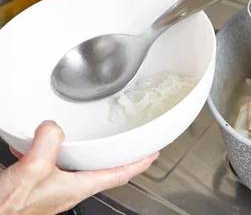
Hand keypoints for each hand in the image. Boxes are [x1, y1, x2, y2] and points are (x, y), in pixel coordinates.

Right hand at [0, 121, 158, 213]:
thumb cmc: (9, 208)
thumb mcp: (32, 170)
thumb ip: (48, 144)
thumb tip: (54, 127)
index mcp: (78, 187)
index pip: (120, 174)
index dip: (140, 163)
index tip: (154, 153)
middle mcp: (69, 189)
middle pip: (104, 169)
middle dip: (118, 155)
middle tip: (132, 143)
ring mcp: (54, 188)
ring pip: (79, 165)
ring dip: (88, 151)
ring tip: (96, 138)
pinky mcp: (37, 185)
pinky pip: (53, 164)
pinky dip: (53, 151)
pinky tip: (39, 142)